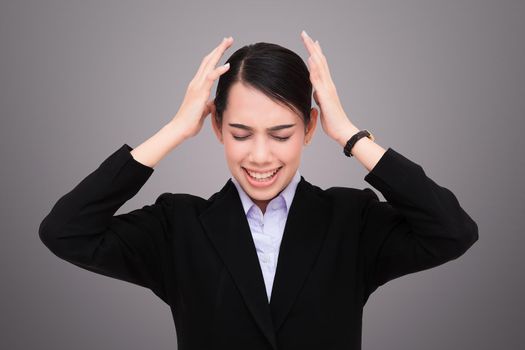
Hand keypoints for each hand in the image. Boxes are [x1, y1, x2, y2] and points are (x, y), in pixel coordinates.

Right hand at [172, 36, 233, 138]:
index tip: (225, 46)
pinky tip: (227, 65)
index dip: (216, 55)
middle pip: (208, 60)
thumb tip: (214, 103)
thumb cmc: (190, 122)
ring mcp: (197, 86)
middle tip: (229, 38)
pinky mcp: (199, 93)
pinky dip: (219, 70)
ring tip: (228, 42)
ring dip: (219, 52)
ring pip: (209, 64)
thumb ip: (209, 105)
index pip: (207, 66)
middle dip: (219, 48)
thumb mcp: (204, 111)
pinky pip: (210, 78)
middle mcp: (196, 83)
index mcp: (197, 86)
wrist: (180, 129)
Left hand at [300, 30, 356, 144]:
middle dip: (312, 47)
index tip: (312, 42)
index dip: (316, 53)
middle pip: (320, 61)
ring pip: (320, 65)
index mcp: (327, 87)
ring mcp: (327, 88)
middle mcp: (328, 84)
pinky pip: (319, 78)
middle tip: (305, 34)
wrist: (342, 131)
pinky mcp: (325, 95)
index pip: (320, 66)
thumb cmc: (333, 122)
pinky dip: (315, 67)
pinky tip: (311, 57)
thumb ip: (319, 98)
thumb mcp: (322, 107)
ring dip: (313, 51)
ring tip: (307, 39)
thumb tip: (315, 92)